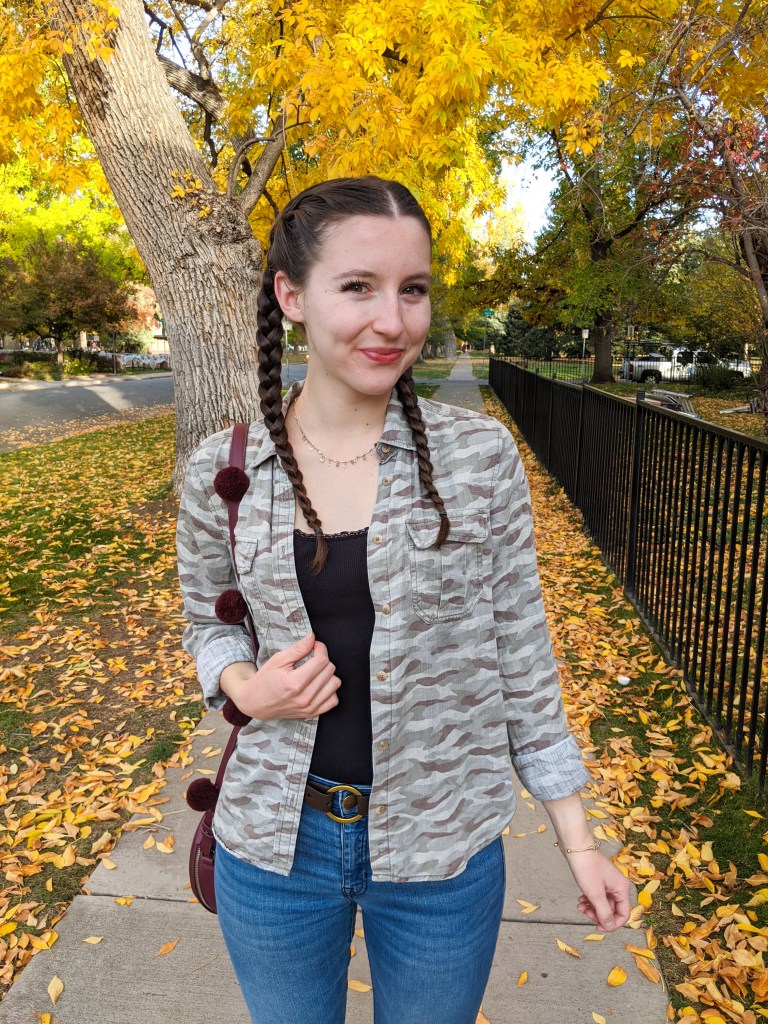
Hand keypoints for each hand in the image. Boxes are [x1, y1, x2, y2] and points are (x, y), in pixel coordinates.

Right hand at [220, 632, 340, 720]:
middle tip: (312, 658)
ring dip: (328, 674)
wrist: (255, 702)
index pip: (321, 661)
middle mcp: (304, 697)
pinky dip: (329, 690)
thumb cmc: (265, 680)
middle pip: (330, 671)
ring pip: (335, 684)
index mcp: (295, 683)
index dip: (320, 649)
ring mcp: (309, 708)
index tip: (314, 647)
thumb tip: (312, 637)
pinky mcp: (311, 714)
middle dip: (323, 659)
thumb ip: (298, 649)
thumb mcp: (278, 660)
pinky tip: (319, 685)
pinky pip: (333, 700)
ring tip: (315, 672)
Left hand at [566, 851, 631, 932]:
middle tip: (585, 912)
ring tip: (580, 905)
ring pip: (603, 904)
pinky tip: (580, 899)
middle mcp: (618, 886)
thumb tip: (610, 926)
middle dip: (598, 914)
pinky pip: (598, 896)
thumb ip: (604, 912)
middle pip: (612, 910)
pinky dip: (589, 900)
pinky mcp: (600, 880)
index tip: (597, 927)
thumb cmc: (587, 867)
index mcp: (622, 888)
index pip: (623, 914)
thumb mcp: (595, 894)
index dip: (611, 924)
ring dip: (592, 908)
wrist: (575, 847)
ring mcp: (609, 883)